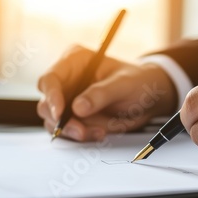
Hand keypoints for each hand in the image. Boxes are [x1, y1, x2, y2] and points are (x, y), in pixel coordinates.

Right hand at [37, 45, 176, 140]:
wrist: (149, 98)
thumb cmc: (138, 81)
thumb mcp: (124, 84)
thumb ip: (101, 94)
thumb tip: (78, 107)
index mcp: (74, 61)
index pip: (51, 79)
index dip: (51, 97)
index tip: (60, 113)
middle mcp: (67, 80)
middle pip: (47, 103)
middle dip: (62, 121)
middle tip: (80, 130)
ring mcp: (69, 100)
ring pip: (55, 121)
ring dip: (74, 131)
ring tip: (100, 131)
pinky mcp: (74, 117)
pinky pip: (68, 131)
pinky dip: (82, 136)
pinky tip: (100, 132)